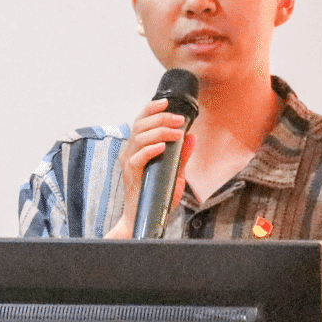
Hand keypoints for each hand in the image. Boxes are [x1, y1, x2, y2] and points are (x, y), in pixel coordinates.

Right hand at [106, 98, 194, 237]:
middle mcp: (130, 152)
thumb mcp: (174, 173)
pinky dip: (150, 150)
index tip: (167, 103)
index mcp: (137, 147)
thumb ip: (182, 156)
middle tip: (179, 119)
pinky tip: (162, 147)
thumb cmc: (156, 196)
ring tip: (177, 132)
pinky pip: (138, 158)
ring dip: (159, 131)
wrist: (144, 219)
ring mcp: (128, 162)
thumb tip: (193, 137)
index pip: (141, 121)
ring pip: (139, 138)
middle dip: (161, 118)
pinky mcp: (131, 175)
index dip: (151, 109)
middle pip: (140, 125)